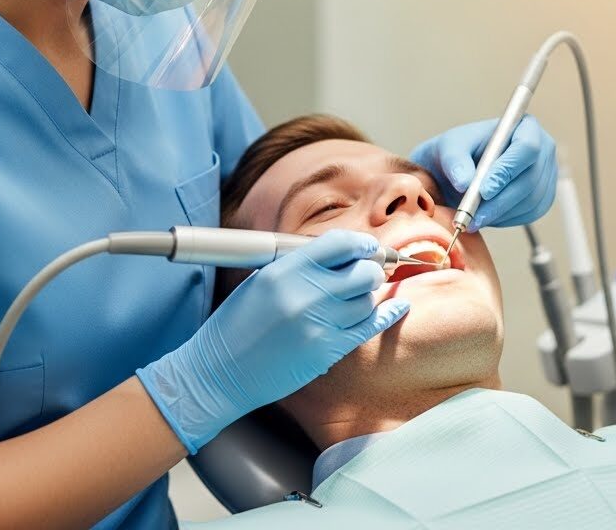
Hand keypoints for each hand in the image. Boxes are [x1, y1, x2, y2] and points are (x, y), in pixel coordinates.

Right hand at [136, 230, 409, 453]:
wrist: (219, 372)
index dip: (360, 243)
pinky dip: (387, 314)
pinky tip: (397, 306)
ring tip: (358, 295)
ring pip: (368, 300)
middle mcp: (305, 295)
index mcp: (284, 271)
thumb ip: (298, 265)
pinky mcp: (327, 352)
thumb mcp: (261, 280)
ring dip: (368, 294)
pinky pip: (369, 327)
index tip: (367, 246)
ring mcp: (320, 326)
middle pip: (363, 272)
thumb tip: (338, 254)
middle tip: (368, 271)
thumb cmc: (235, 325)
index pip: (339, 244)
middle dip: (370, 269)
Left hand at [411, 114, 556, 229]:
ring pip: (531, 200)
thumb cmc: (459, 150)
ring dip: (501, 213)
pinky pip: (530, 213)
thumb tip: (465, 183)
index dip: (507, 170)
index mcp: (525, 127)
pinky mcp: (543, 196)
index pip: (527, 147)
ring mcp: (546, 174)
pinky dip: (506, 219)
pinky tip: (486, 216)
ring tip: (473, 218)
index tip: (484, 191)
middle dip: (501, 201)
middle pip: (531, 179)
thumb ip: (455, 162)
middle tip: (474, 216)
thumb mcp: (450, 148)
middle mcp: (543, 149)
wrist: (462, 167)